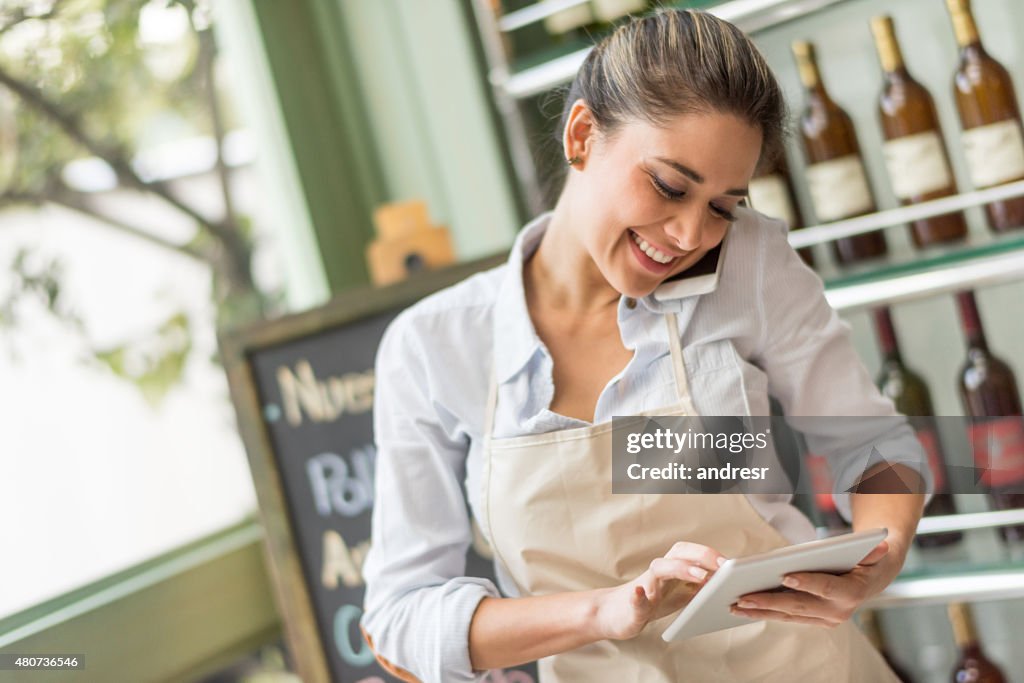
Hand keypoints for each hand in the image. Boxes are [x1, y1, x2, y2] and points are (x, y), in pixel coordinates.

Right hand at [593, 542, 726, 640]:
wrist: (617, 614)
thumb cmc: (652, 601)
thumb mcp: (681, 594)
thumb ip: (699, 586)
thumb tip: (729, 583)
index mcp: (672, 567)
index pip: (692, 552)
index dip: (711, 555)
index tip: (733, 563)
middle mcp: (659, 571)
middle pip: (679, 553)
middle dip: (701, 556)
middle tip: (723, 566)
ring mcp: (645, 586)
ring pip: (660, 569)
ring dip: (680, 569)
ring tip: (700, 577)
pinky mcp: (632, 605)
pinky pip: (635, 599)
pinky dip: (637, 596)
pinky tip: (639, 593)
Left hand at [729, 538, 905, 627]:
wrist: (873, 577)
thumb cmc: (866, 558)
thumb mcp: (871, 551)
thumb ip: (872, 550)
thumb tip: (880, 545)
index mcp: (851, 592)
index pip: (826, 587)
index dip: (806, 582)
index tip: (784, 576)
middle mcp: (838, 611)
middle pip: (798, 606)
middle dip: (768, 601)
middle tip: (742, 597)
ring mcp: (826, 619)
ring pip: (788, 615)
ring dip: (760, 611)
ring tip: (735, 606)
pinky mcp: (815, 620)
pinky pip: (787, 617)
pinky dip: (765, 613)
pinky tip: (744, 609)